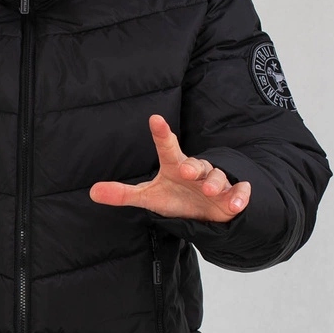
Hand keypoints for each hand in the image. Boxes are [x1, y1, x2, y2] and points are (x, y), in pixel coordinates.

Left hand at [89, 114, 250, 221]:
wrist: (205, 214)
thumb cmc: (176, 198)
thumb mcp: (149, 197)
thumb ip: (123, 194)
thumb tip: (93, 192)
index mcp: (175, 166)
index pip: (167, 147)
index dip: (161, 134)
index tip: (155, 119)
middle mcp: (196, 171)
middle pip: (196, 163)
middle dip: (192, 165)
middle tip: (184, 169)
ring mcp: (216, 182)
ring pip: (217, 177)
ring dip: (215, 182)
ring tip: (209, 191)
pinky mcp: (231, 196)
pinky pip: (238, 191)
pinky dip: (240, 196)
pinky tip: (236, 203)